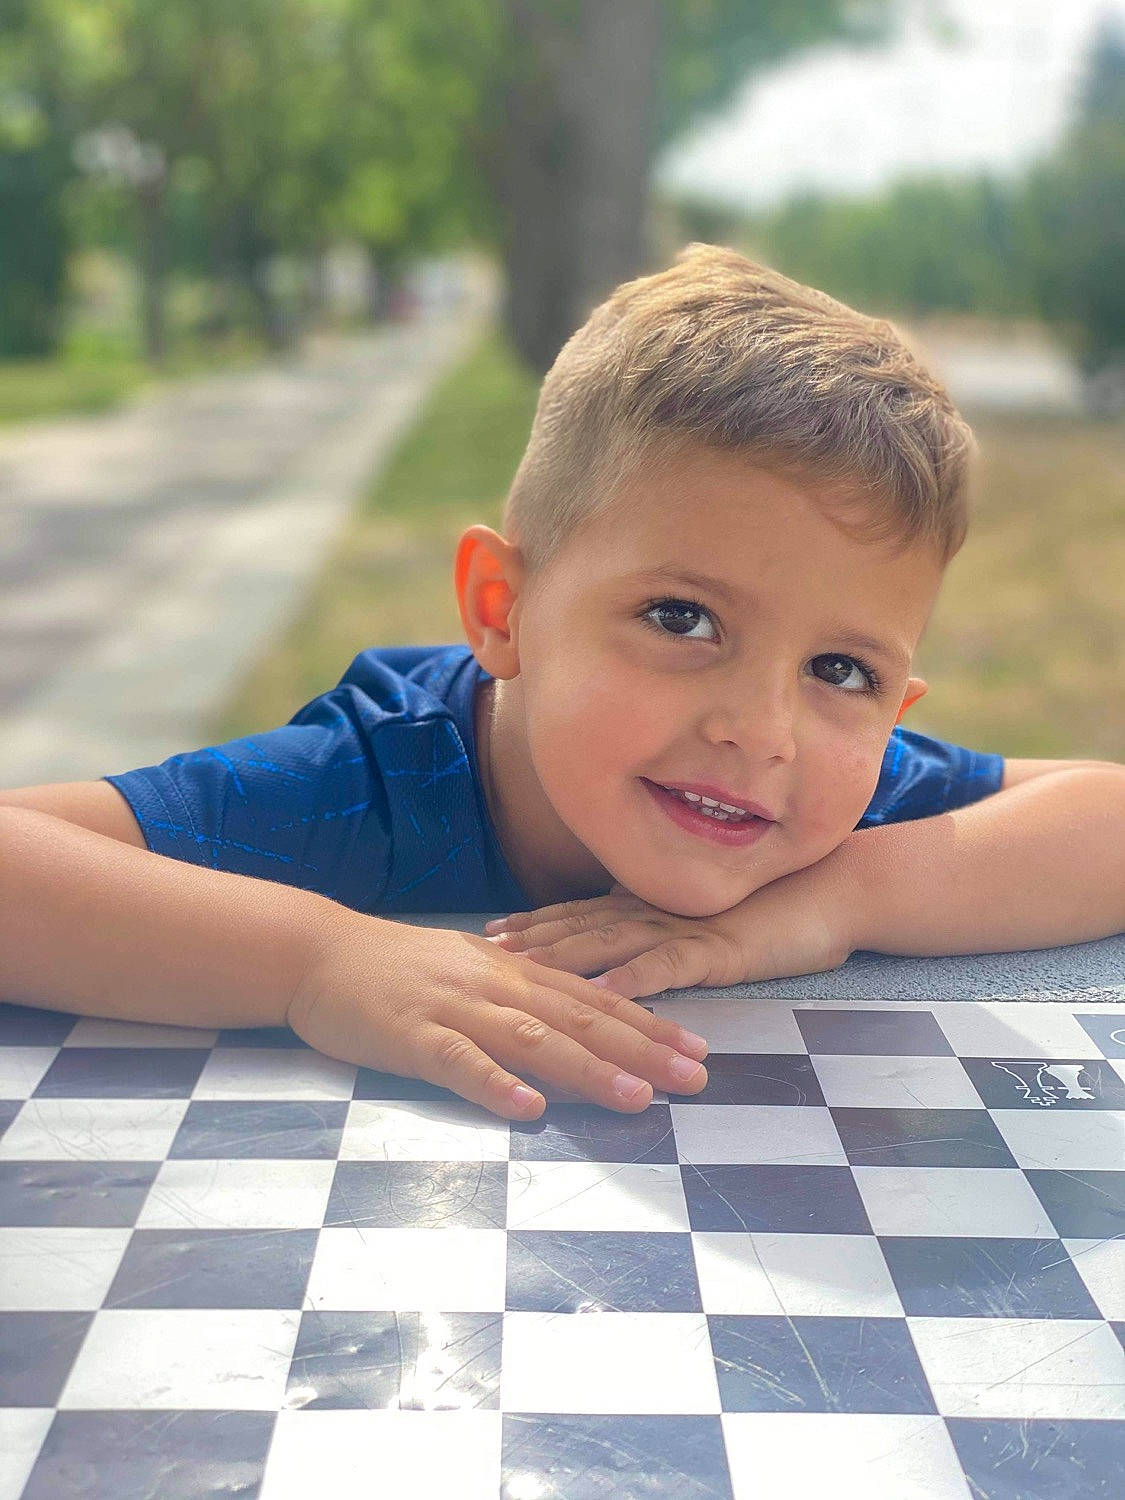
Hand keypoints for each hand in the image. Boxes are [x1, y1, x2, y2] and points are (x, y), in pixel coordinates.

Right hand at [286, 906, 709, 1120]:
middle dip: (642, 1050)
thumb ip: (519, 997)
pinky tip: (527, 1108)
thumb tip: (571, 1030)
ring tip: (636, 1098)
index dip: (649, 1025)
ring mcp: (454, 1009)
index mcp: (513, 972)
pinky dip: (495, 1084)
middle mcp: (495, 984)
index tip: (698, 1049)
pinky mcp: (412, 1036)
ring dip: (587, 1069)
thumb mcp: (469, 970)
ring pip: (532, 1039)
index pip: (595, 998)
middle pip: (580, 1018)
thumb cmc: (397, 967)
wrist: (319, 953)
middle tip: (695, 1078)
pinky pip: (458, 1062)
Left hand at [485, 853, 856, 998]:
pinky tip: (600, 994)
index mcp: (649, 904)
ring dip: (559, 958)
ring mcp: (683, 928)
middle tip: (478, 956)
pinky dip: (630, 979)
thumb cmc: (772, 905)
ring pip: (608, 943)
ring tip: (517, 974)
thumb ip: (658, 920)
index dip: (532, 924)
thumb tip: (617, 923)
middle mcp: (655, 911)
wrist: (834, 891)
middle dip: (526, 943)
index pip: (577, 913)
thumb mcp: (701, 914)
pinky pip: (666, 965)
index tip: (488, 935)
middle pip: (577, 927)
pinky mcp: (717, 950)